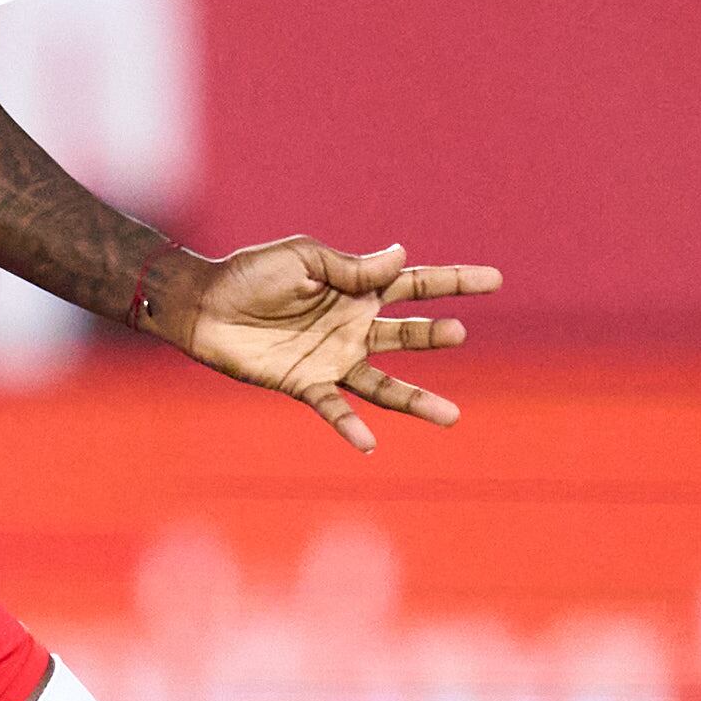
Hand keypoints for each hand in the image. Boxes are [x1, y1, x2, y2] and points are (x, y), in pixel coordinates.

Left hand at [171, 239, 498, 452]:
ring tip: (451, 416)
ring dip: (416, 400)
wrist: (204, 306)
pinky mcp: (305, 384)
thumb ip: (350, 267)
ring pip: (385, 384)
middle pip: (408, 334)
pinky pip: (335, 409)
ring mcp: (333, 359)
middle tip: (459, 335)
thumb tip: (401, 256)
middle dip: (434, 335)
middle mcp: (353, 327)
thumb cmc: (251, 274)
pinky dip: (351, 427)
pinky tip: (370, 444)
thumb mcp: (304, 258)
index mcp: (357, 289)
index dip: (455, 282)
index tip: (495, 280)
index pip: (415, 284)